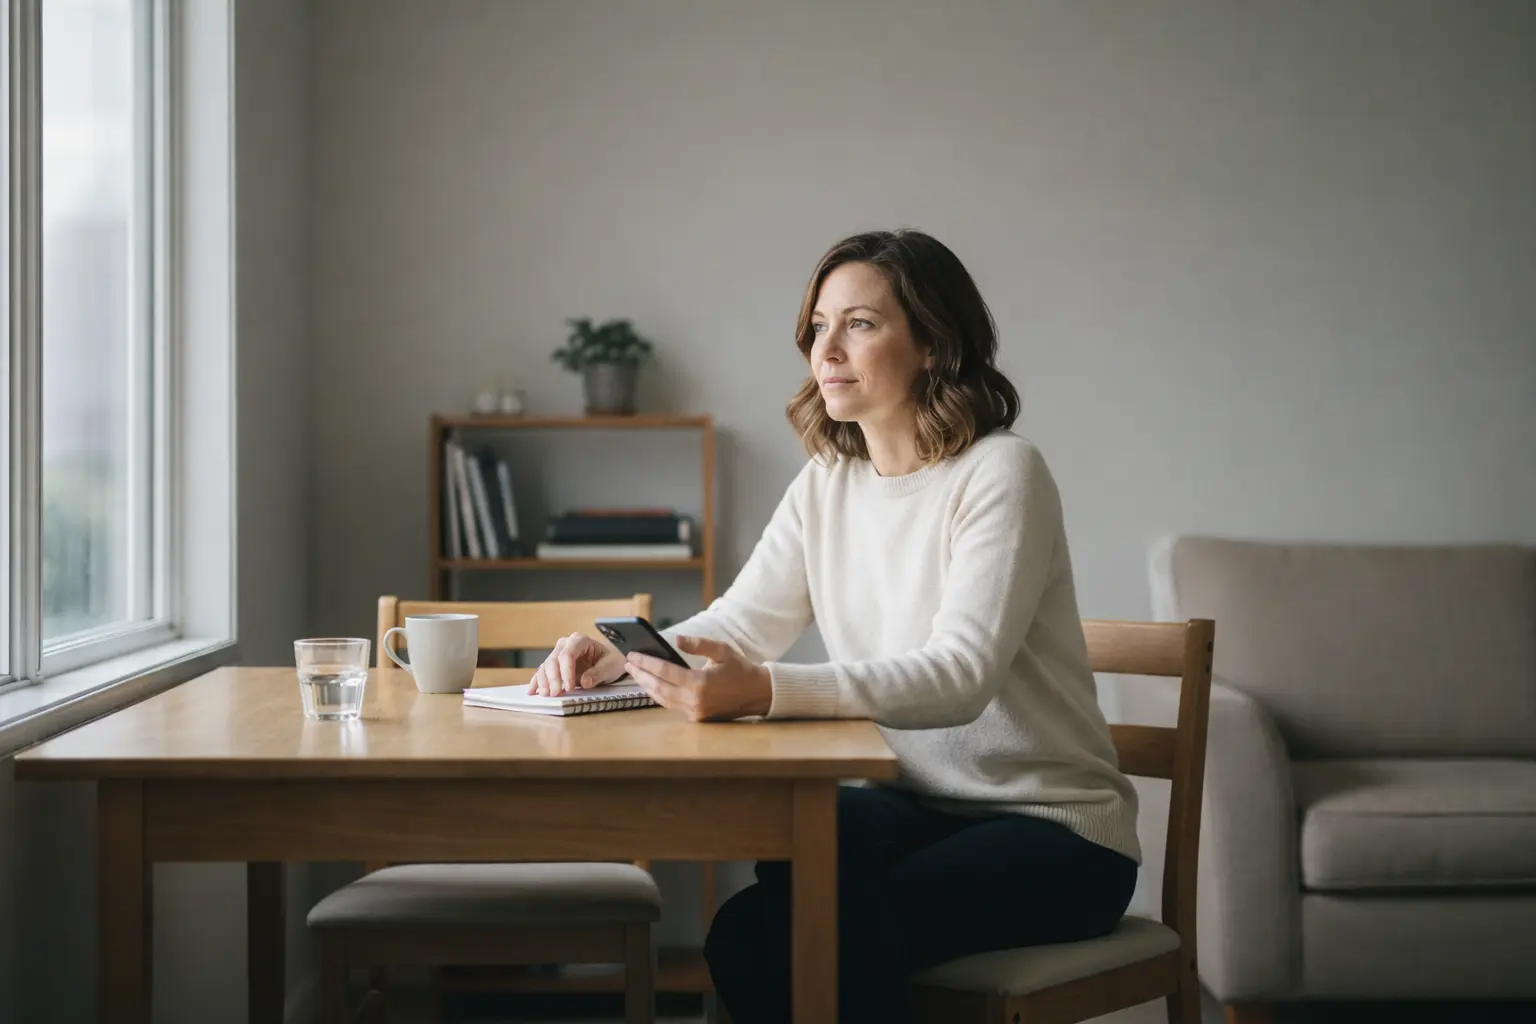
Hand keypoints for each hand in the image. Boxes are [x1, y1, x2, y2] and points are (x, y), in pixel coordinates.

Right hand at [527, 632, 626, 695]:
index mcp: (580, 640)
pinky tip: (532, 691)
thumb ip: (598, 673)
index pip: (567, 654)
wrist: (609, 662)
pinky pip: (542, 672)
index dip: (566, 671)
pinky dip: (537, 682)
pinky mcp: (554, 666)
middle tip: (556, 694)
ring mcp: (557, 654)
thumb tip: (585, 681)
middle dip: (554, 678)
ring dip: (544, 681)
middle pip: (553, 660)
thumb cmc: (611, 661)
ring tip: (547, 695)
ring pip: (545, 666)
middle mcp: (565, 644)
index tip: (570, 687)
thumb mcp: (610, 666)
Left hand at [623, 635, 772, 721]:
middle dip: (641, 675)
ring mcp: (694, 712)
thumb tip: (676, 639)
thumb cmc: (740, 669)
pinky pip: (671, 705)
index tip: (632, 655)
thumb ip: (699, 644)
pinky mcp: (696, 718)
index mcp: (700, 683)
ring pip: (662, 698)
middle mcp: (695, 701)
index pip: (664, 672)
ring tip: (635, 673)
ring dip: (647, 685)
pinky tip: (651, 685)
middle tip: (628, 663)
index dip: (646, 662)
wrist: (757, 694)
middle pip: (658, 687)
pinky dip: (659, 694)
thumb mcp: (722, 650)